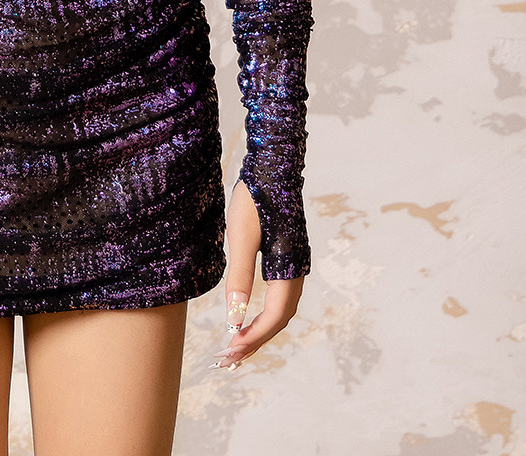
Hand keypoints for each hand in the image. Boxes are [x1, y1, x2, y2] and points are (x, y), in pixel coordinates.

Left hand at [211, 178, 303, 370]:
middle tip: (228, 360)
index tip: (230, 350)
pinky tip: (247, 319)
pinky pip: (278, 296)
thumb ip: (240, 277)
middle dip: (256, 341)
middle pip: (280, 319)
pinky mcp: (287, 258)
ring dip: (260, 331)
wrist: (271, 165)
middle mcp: (297, 271)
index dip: (253, 336)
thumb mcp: (241, 237)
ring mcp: (294, 265)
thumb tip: (234, 318)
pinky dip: (263, 314)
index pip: (275, 316)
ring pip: (281, 310)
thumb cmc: (255, 198)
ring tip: (236, 349)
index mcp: (290, 268)